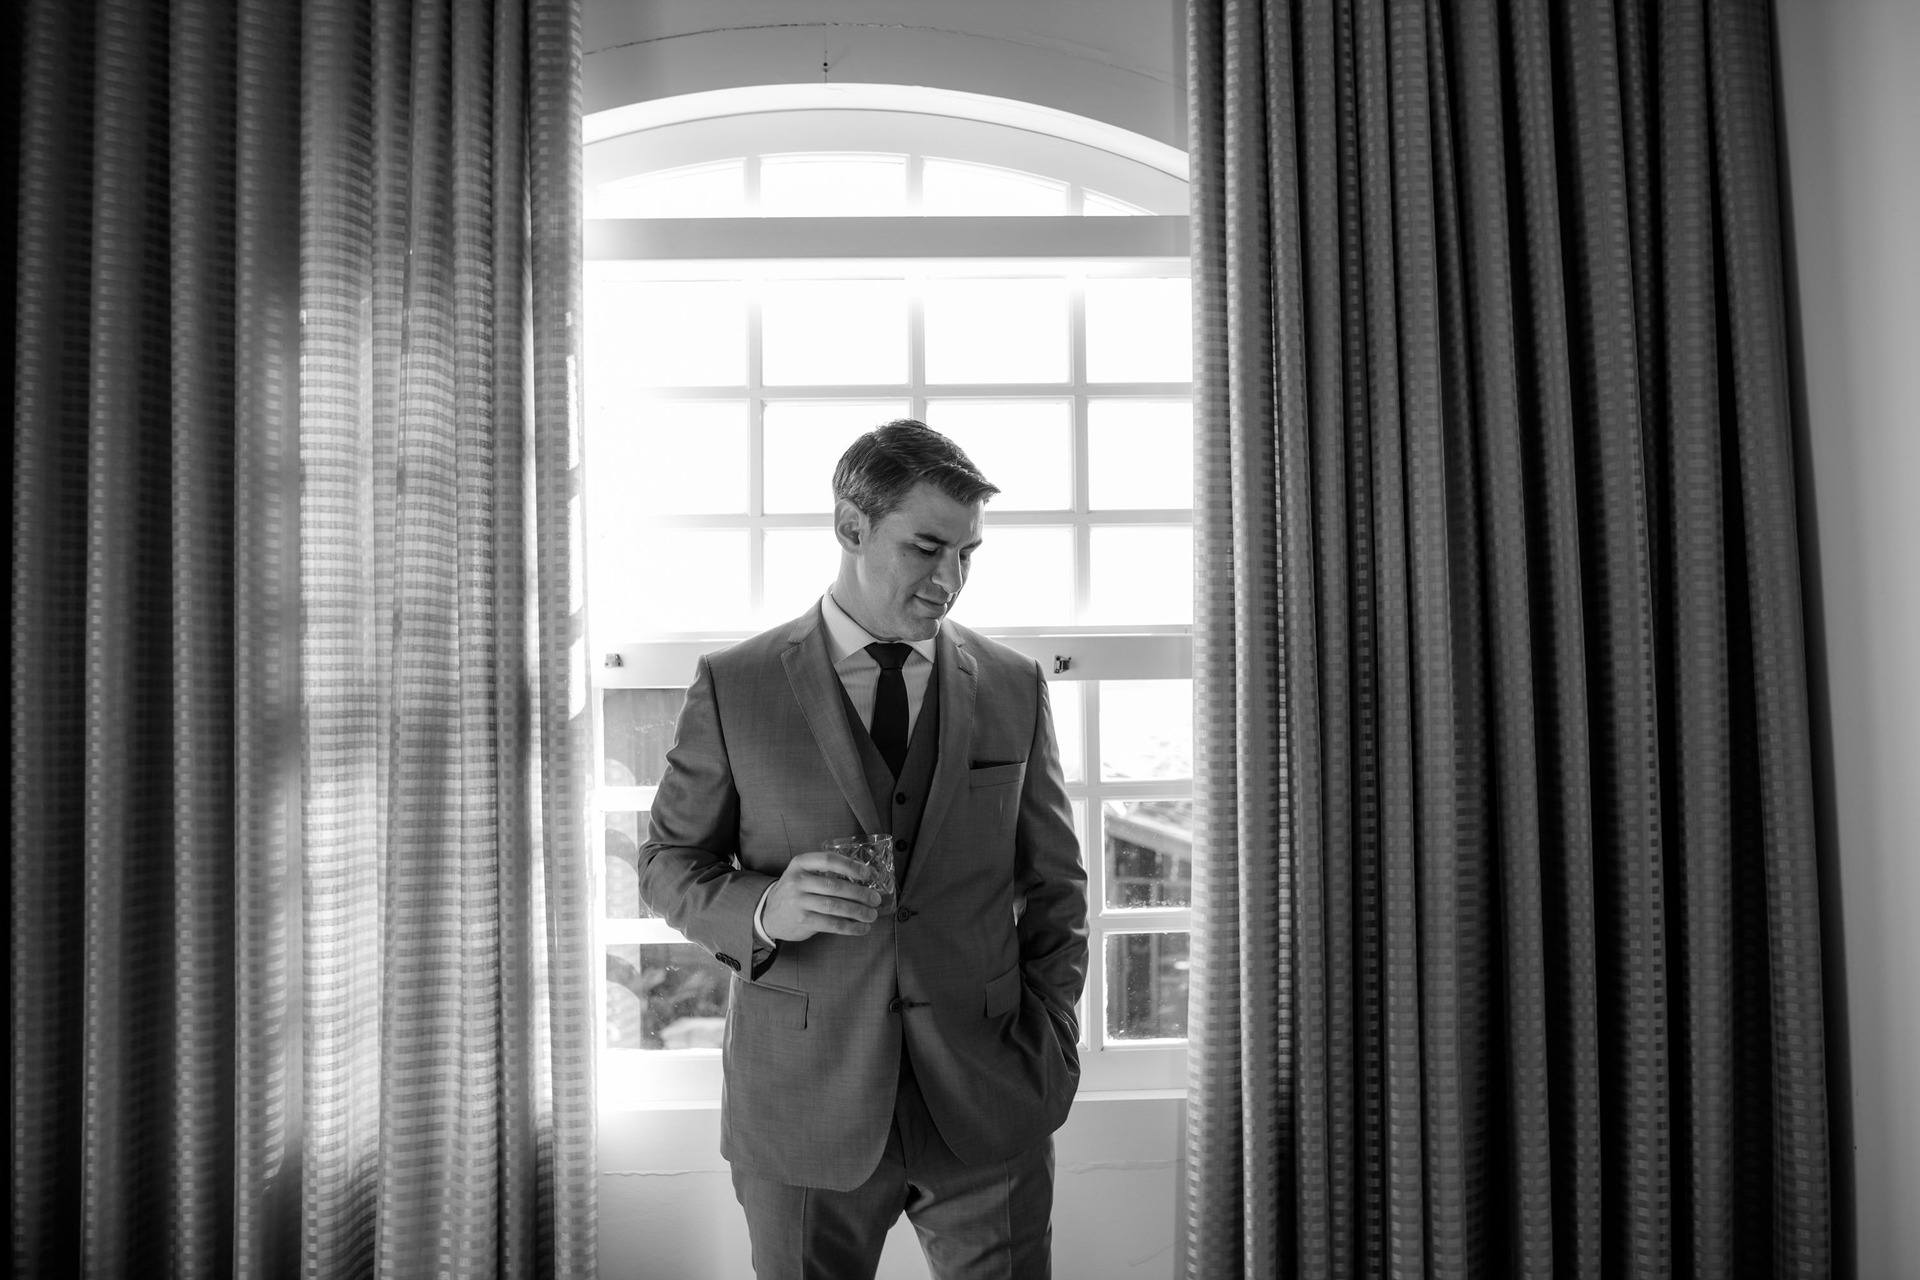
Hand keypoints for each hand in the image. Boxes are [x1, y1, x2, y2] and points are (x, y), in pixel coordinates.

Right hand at [760, 849, 881, 941]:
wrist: (769, 913)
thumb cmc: (795, 890)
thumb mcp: (802, 873)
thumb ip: (825, 872)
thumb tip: (865, 878)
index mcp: (800, 863)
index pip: (828, 860)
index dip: (850, 866)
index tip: (868, 873)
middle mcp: (798, 881)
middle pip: (834, 886)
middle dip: (860, 893)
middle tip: (876, 899)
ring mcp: (798, 902)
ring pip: (834, 907)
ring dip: (858, 911)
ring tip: (872, 915)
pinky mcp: (802, 921)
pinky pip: (831, 924)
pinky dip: (850, 927)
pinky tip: (862, 928)